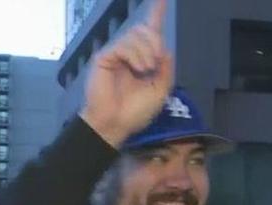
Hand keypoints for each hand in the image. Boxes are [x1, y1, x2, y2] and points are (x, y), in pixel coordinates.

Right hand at [79, 0, 173, 147]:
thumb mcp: (160, 90)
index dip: (156, 14)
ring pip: (135, 35)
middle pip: (144, 30)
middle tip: (156, 60)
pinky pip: (123, 45)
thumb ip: (166, 68)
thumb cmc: (136, 111)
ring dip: (146, 51)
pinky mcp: (105, 57)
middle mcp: (129, 54)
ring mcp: (116, 54)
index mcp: (143, 59)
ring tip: (146, 69)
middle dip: (155, 40)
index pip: (150, 32)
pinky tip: (138, 69)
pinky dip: (135, 55)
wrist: (117, 123)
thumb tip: (164, 48)